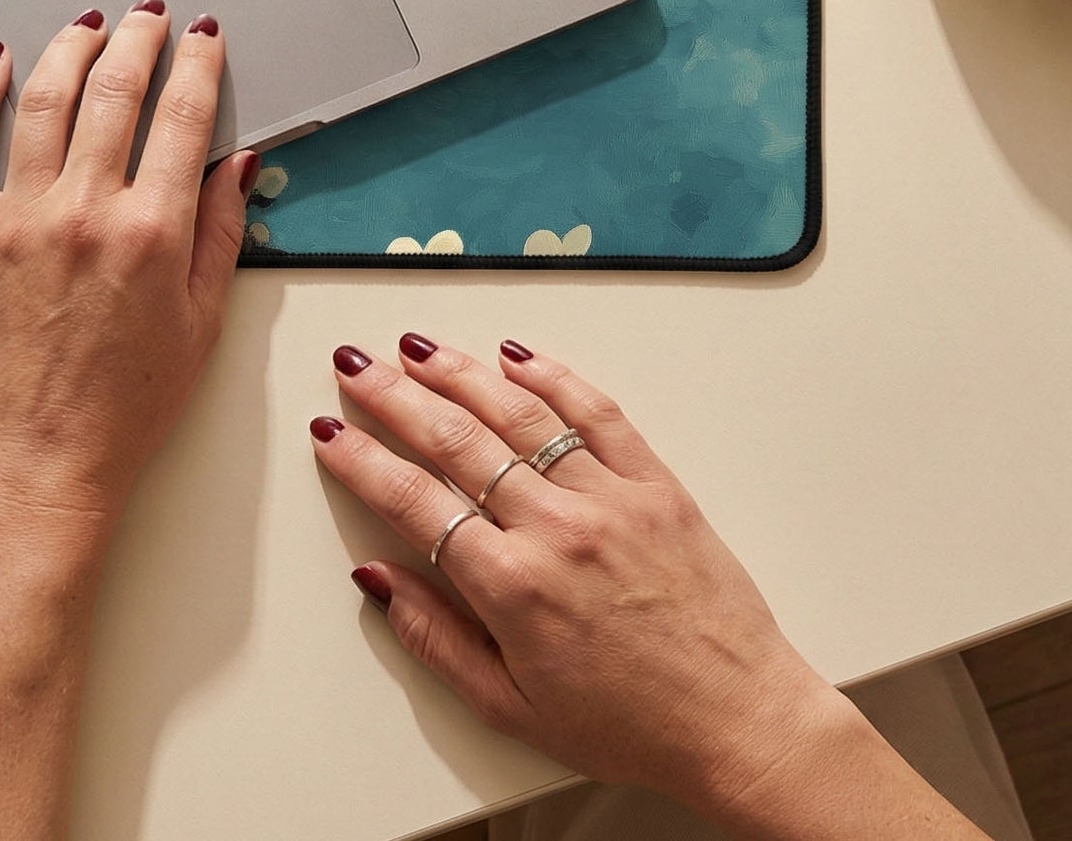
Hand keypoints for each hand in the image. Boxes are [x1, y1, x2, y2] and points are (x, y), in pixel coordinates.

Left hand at [0, 0, 258, 542]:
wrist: (38, 462)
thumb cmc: (125, 407)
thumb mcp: (202, 321)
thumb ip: (220, 231)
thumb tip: (236, 161)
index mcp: (152, 233)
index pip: (183, 116)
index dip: (199, 63)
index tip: (205, 36)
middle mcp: (85, 213)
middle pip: (115, 89)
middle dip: (140, 37)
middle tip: (152, 14)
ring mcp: (20, 219)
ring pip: (44, 98)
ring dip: (71, 45)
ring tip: (90, 21)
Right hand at [310, 337, 852, 820]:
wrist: (740, 721)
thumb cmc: (631, 725)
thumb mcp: (512, 706)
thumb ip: (436, 639)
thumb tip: (377, 582)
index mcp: (514, 588)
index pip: (415, 502)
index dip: (362, 460)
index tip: (331, 431)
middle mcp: (558, 529)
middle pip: (456, 439)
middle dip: (394, 395)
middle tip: (356, 364)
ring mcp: (610, 498)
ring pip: (519, 414)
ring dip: (460, 372)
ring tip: (417, 348)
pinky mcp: (656, 484)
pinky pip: (597, 413)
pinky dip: (554, 377)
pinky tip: (516, 355)